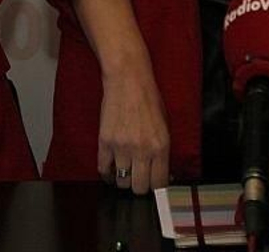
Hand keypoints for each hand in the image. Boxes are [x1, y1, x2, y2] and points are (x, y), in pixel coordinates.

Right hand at [96, 61, 170, 194]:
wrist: (127, 80)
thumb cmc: (148, 98)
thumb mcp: (164, 125)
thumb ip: (163, 151)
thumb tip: (163, 173)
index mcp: (161, 146)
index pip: (159, 184)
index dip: (157, 187)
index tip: (153, 183)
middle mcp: (142, 150)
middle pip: (139, 188)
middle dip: (139, 186)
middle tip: (139, 178)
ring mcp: (122, 148)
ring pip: (121, 181)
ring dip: (123, 178)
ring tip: (125, 170)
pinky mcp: (105, 142)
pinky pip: (103, 169)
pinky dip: (107, 172)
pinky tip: (110, 168)